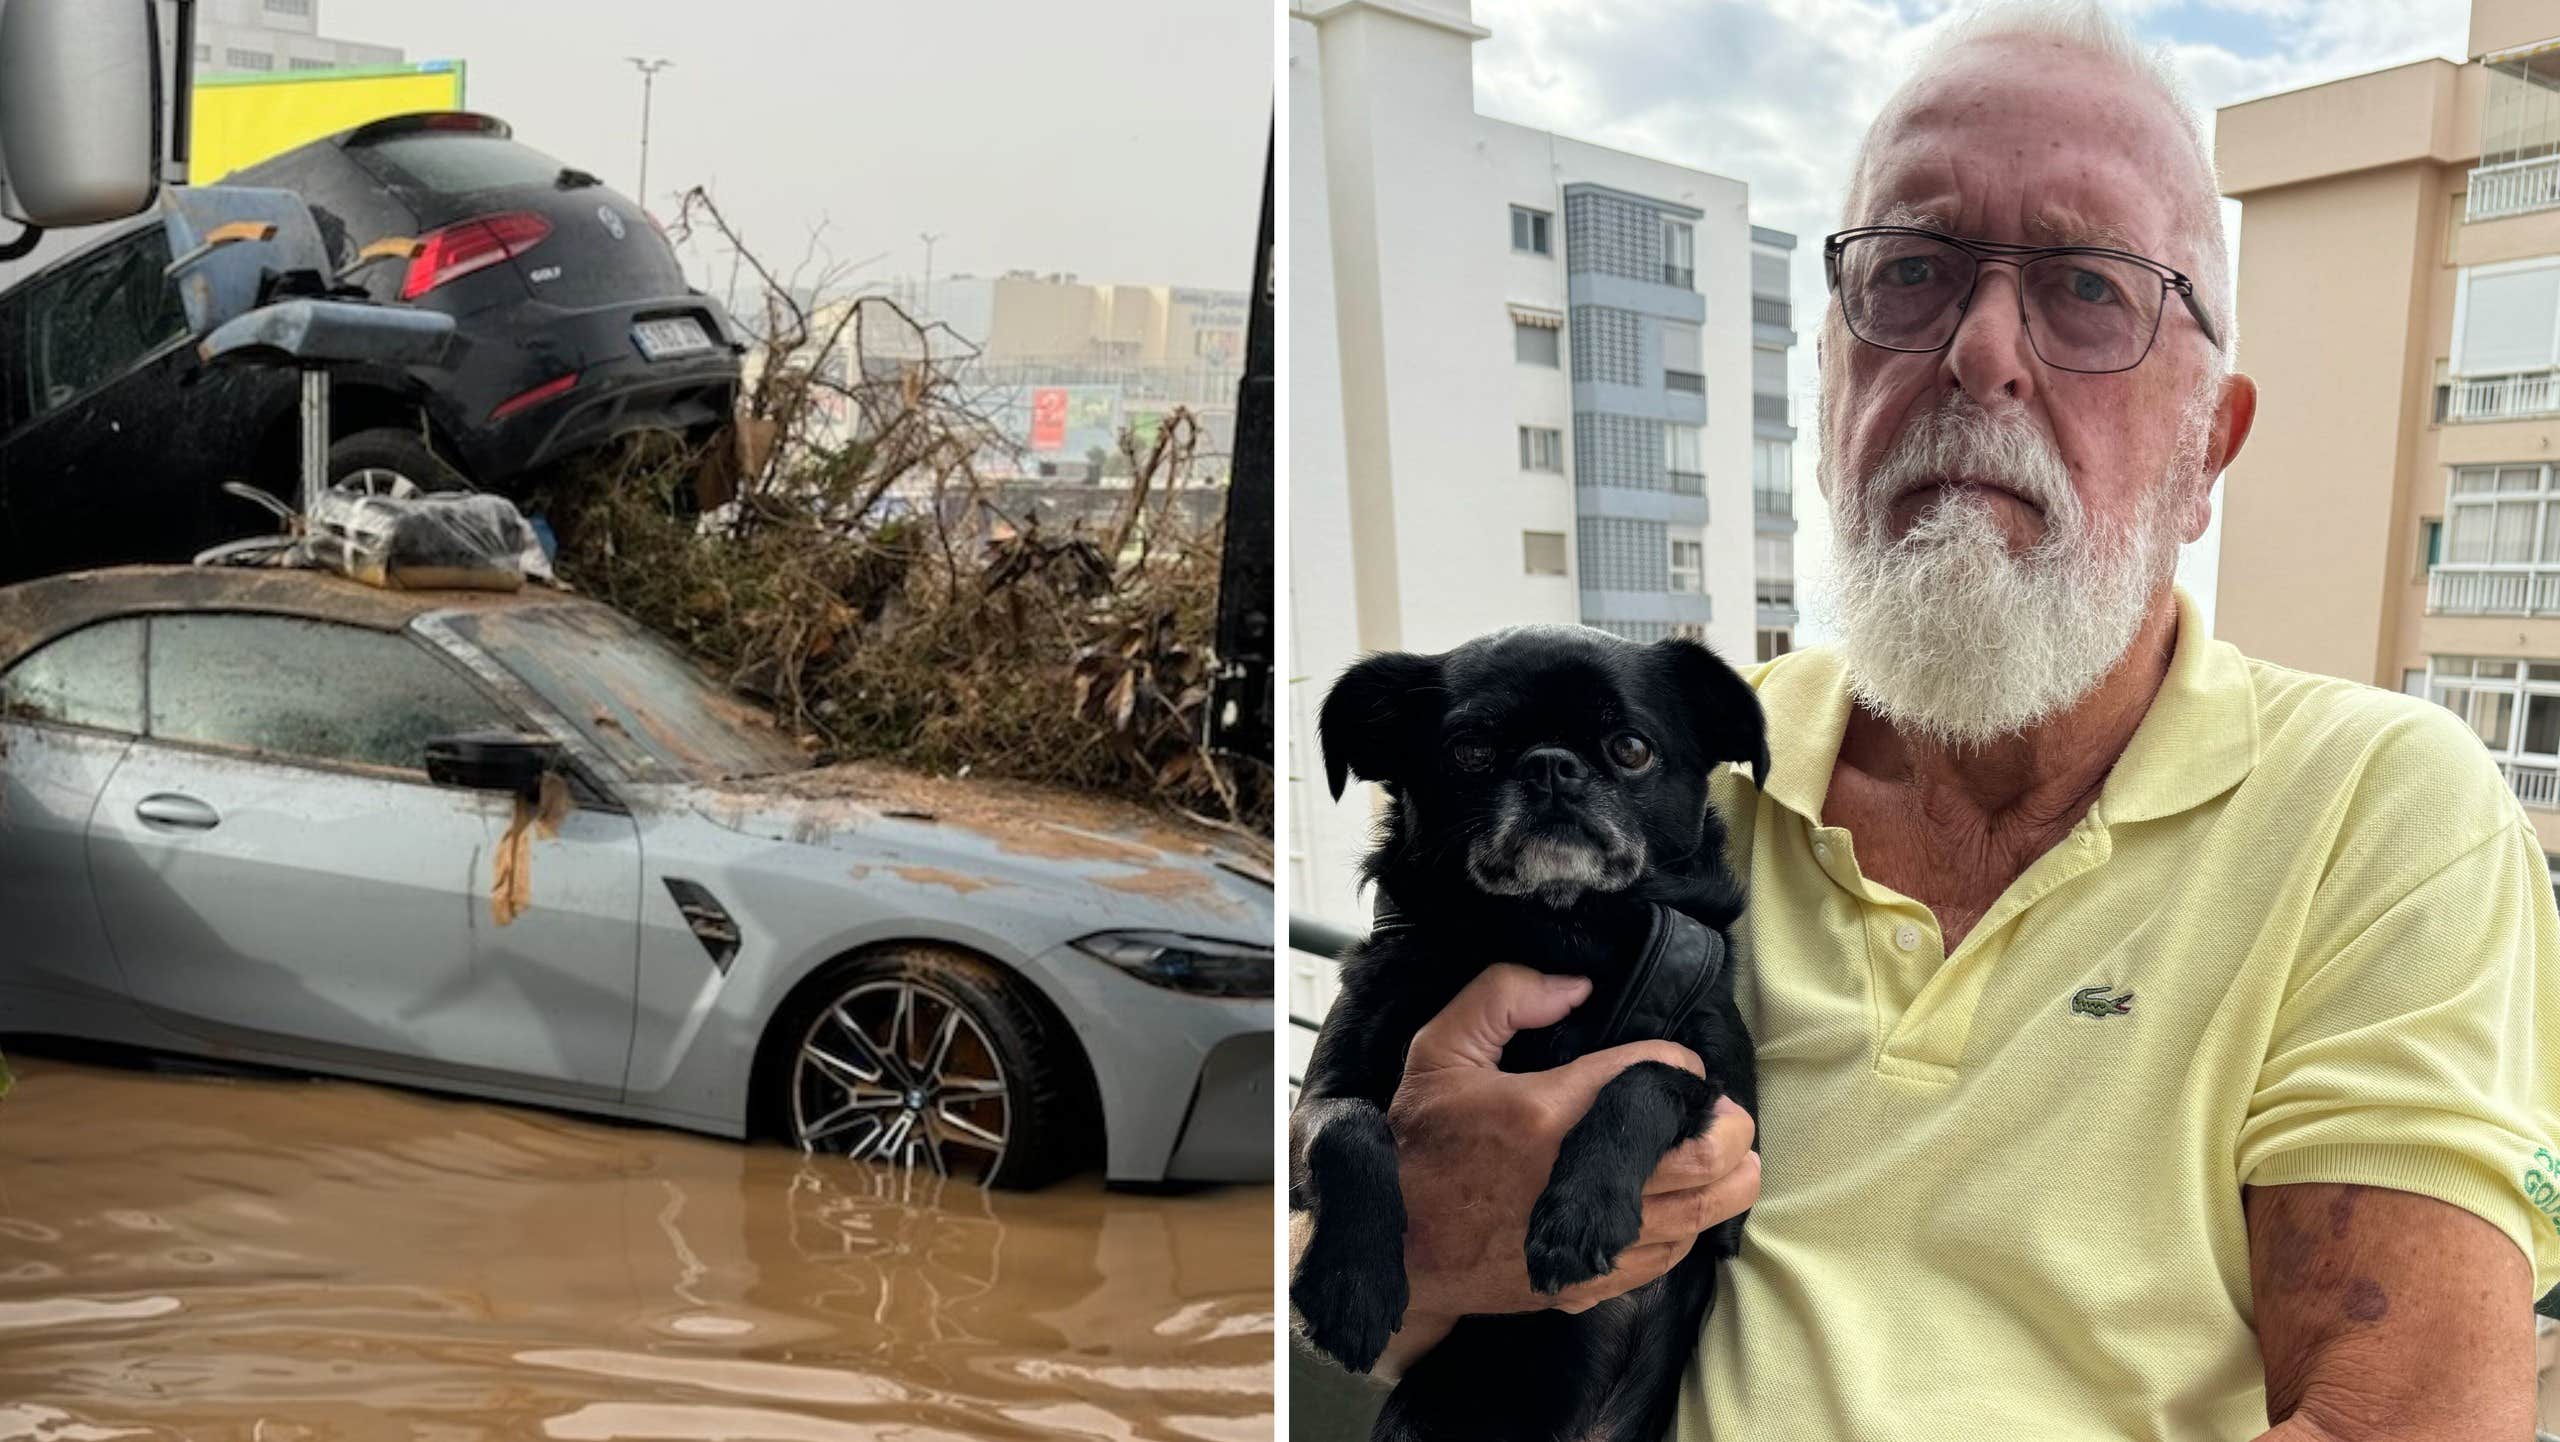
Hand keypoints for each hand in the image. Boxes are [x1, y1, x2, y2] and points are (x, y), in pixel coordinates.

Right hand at [1374, 963, 1759, 1374]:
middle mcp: (1583, 1177)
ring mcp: (1593, 1238)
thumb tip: (1578, 987)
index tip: (1675, 1065)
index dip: (1679, 1064)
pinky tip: (1685, 1203)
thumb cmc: (1421, 1145)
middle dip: (1730, 1123)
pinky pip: (1673, 1256)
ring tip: (1729, 1154)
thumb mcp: (1441, 1050)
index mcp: (1549, 1113)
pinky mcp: (1591, 1281)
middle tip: (1721, 1110)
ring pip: (1704, 1210)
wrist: (1392, 1246)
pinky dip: (1693, 1225)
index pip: (1659, 1076)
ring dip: (1729, 1176)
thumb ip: (1504, 995)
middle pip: (1706, 1152)